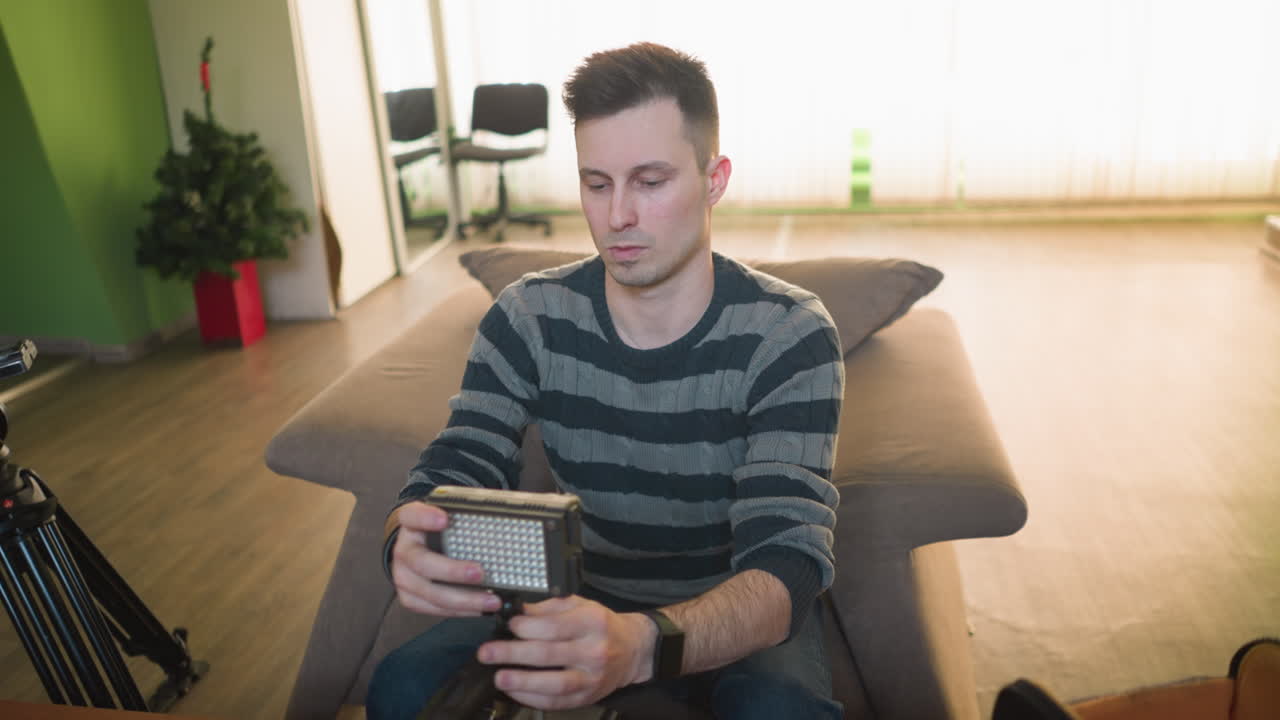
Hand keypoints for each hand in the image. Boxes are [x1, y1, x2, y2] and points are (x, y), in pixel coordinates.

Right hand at [389, 502, 502, 616]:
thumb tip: (508, 511)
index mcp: (411, 523)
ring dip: (463, 599)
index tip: (445, 519)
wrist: (419, 547)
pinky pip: (433, 608)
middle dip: (453, 571)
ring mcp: (404, 576)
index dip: (425, 517)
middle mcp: (404, 549)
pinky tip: (479, 608)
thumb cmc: (438, 532)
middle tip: (480, 572)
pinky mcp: (409, 597)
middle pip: (421, 562)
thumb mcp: (446, 516)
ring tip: (490, 600)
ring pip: (430, 592)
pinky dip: (459, 611)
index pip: (411, 515)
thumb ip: (465, 515)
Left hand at [476, 596, 655, 709]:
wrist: (632, 650)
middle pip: (549, 654)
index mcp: (592, 622)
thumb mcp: (581, 605)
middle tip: (487, 652)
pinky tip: (515, 691)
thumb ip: (549, 607)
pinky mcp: (588, 697)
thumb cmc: (602, 625)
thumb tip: (518, 611)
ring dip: (523, 682)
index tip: (509, 625)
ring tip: (499, 677)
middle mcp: (594, 651)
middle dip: (513, 653)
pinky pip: (558, 702)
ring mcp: (592, 677)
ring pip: (555, 683)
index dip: (526, 626)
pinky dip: (534, 698)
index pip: (554, 626)